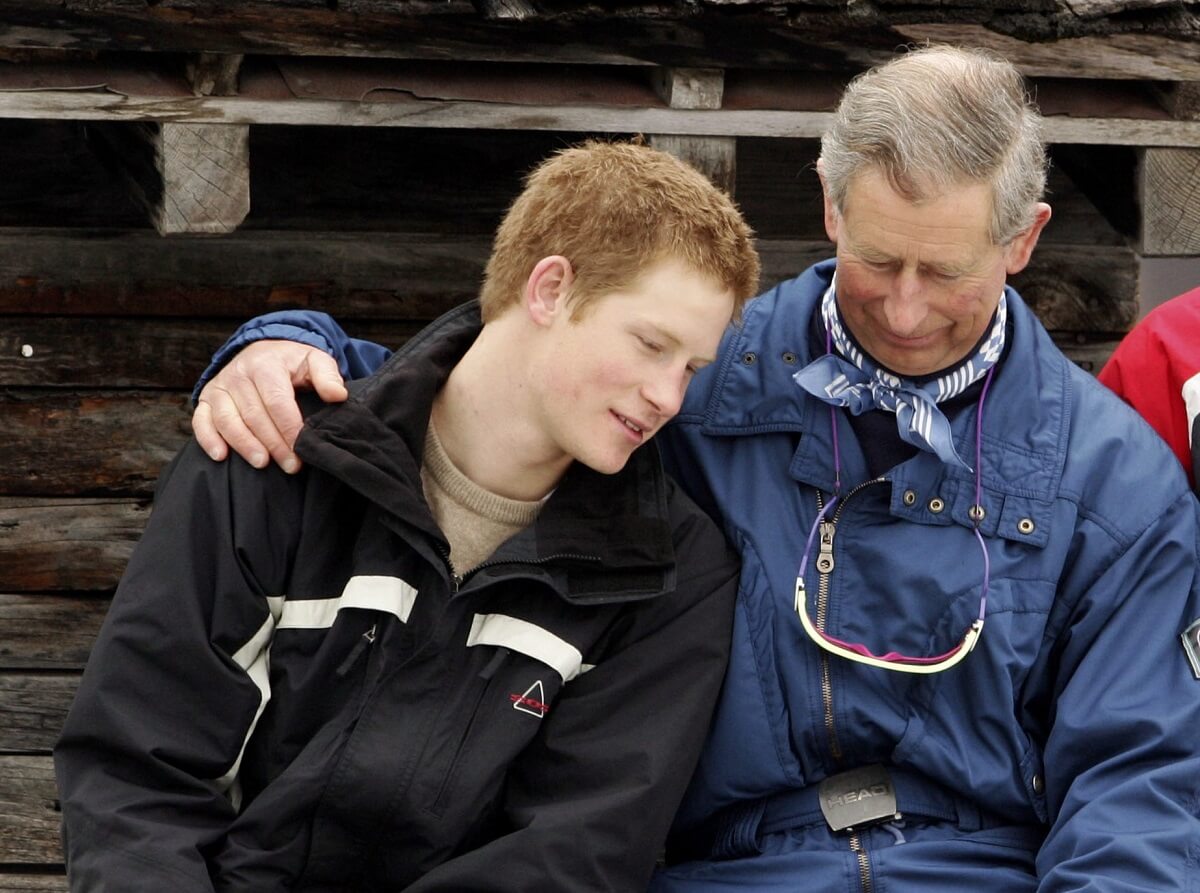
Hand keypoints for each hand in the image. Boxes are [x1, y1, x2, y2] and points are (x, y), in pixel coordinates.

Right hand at [192, 340, 347, 472]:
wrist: (263, 351)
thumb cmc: (292, 363)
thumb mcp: (315, 360)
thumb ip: (328, 376)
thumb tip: (338, 396)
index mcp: (266, 365)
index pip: (278, 402)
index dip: (290, 429)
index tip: (304, 450)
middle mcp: (239, 374)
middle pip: (255, 416)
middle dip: (274, 444)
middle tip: (291, 466)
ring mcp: (220, 386)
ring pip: (228, 420)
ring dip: (244, 445)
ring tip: (262, 463)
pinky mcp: (206, 398)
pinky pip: (201, 420)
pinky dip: (208, 439)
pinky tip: (221, 456)